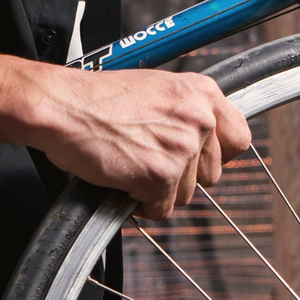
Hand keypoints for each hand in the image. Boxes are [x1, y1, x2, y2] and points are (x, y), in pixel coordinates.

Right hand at [0, 61, 250, 217]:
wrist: (61, 106)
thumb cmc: (96, 99)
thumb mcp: (155, 90)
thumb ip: (185, 113)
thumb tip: (200, 142)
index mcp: (202, 93)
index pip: (238, 139)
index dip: (215, 155)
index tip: (198, 160)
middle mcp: (200, 118)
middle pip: (211, 174)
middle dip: (181, 176)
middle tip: (147, 160)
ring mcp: (183, 147)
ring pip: (186, 195)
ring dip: (158, 190)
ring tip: (128, 164)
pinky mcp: (162, 175)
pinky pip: (161, 209)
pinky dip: (139, 202)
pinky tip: (121, 178)